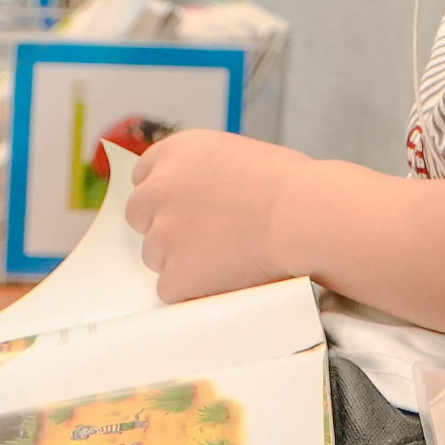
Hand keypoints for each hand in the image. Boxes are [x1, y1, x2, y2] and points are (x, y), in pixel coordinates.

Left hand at [124, 129, 312, 301]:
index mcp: (173, 153)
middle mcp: (158, 189)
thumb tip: (197, 198)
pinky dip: (193, 291)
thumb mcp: (236, 156)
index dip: (165, 197)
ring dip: (181, 260)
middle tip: (201, 239)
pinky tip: (224, 280)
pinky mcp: (174, 275)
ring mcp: (162, 234)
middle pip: (140, 216)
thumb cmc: (289, 185)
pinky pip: (171, 289)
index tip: (182, 210)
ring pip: (155, 256)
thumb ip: (204, 173)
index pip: (143, 177)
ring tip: (225, 259)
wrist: (304, 217)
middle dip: (165, 227)